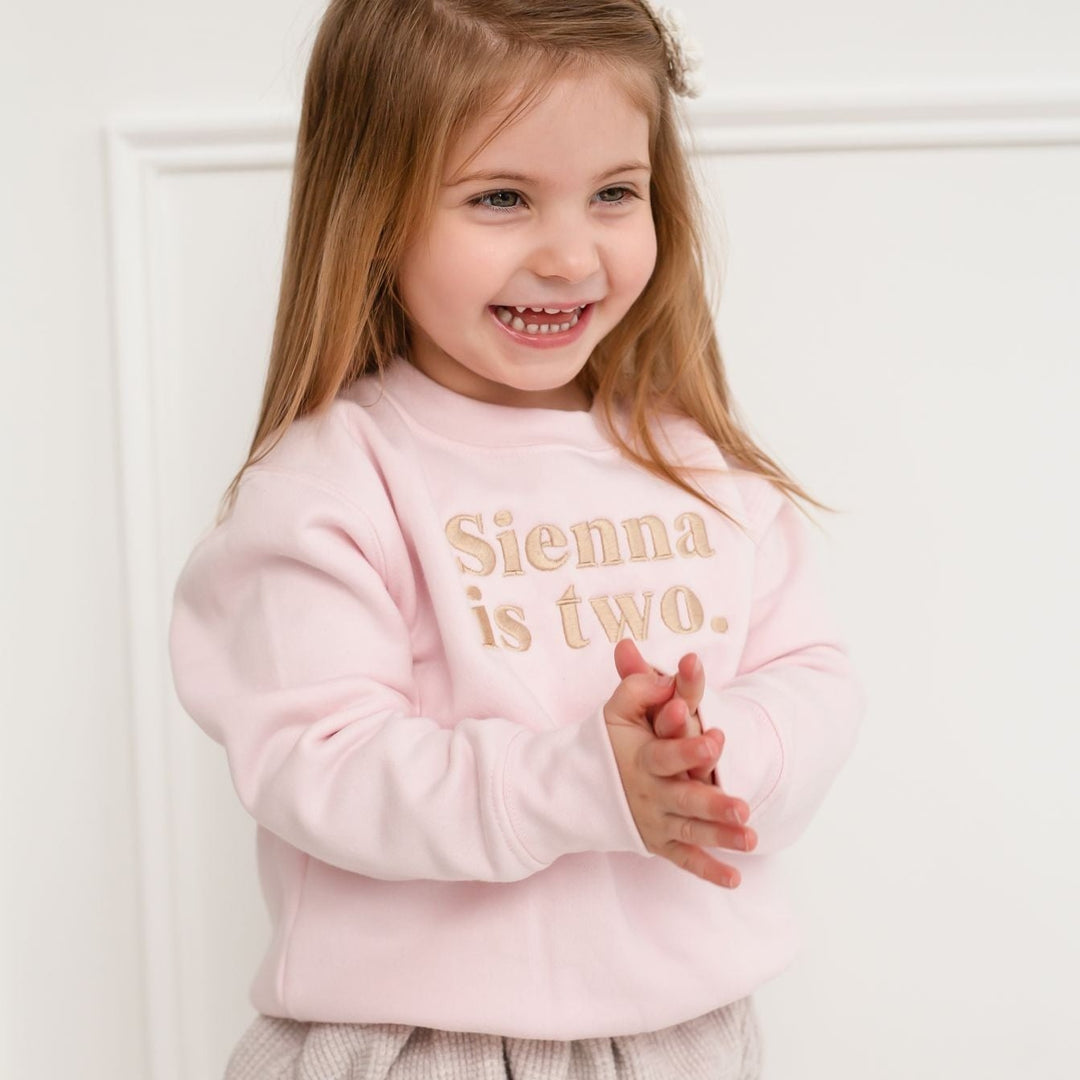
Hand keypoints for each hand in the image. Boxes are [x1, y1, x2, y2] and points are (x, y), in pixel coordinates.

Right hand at [602, 668, 754, 888]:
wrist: (576, 788)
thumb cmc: (607, 742)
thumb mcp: (615, 711)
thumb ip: (638, 688)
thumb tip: (668, 679)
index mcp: (641, 759)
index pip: (667, 756)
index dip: (690, 749)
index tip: (717, 739)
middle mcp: (649, 794)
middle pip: (683, 801)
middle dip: (712, 805)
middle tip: (742, 809)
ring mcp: (654, 821)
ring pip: (690, 831)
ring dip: (720, 837)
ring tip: (750, 838)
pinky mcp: (659, 842)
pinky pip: (684, 859)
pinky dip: (707, 871)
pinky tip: (734, 879)